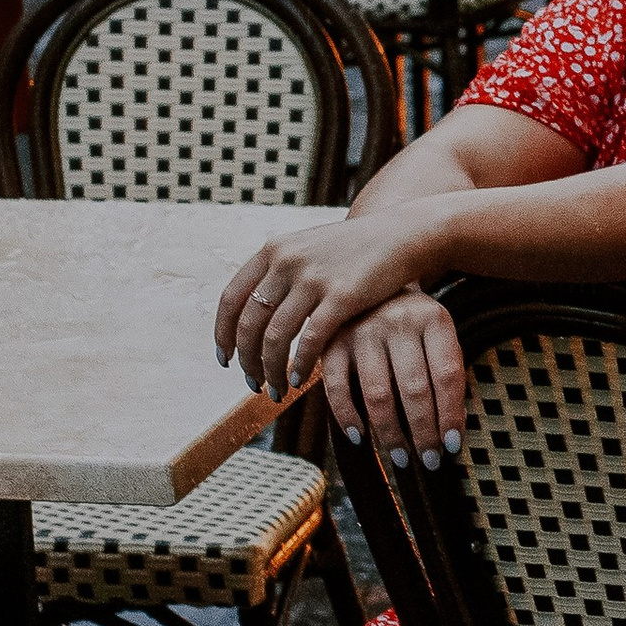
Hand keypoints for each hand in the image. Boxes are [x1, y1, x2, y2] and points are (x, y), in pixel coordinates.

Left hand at [217, 216, 425, 394]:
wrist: (402, 235)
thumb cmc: (355, 250)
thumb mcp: (308, 249)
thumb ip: (280, 273)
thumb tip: (253, 313)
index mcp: (274, 250)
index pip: (231, 299)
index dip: (223, 334)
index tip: (226, 359)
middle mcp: (287, 261)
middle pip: (249, 323)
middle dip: (247, 361)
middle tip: (252, 383)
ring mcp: (314, 278)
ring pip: (275, 337)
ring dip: (271, 370)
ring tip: (276, 390)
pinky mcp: (342, 296)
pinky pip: (310, 341)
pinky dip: (301, 365)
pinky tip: (301, 380)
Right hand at [322, 288, 468, 470]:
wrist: (374, 282)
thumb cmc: (414, 325)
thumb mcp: (438, 338)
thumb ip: (447, 379)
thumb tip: (452, 434)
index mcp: (434, 319)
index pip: (447, 375)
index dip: (451, 415)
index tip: (453, 446)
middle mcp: (398, 322)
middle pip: (414, 389)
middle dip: (423, 432)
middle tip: (429, 461)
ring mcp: (363, 330)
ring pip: (378, 394)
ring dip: (390, 433)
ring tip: (402, 458)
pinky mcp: (333, 341)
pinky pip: (338, 387)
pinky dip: (347, 417)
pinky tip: (360, 438)